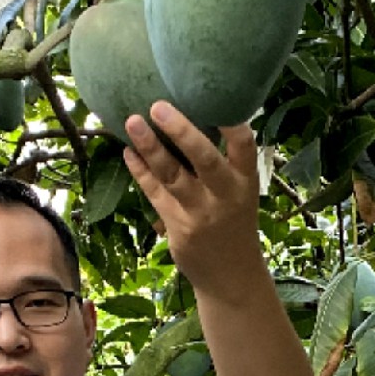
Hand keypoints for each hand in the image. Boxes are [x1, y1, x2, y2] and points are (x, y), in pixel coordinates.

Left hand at [122, 106, 264, 293]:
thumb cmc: (234, 224)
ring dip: (150, 148)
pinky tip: (128, 152)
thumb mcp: (241, 194)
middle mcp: (225, 195)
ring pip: (172, 176)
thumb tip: (193, 117)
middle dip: (181, 132)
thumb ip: (224, 164)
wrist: (231, 277)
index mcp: (246, 182)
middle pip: (205, 159)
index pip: (245, 146)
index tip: (217, 98)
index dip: (232, 123)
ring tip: (132, 122)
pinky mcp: (178, 227)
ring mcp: (200, 213)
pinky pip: (155, 193)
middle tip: (158, 106)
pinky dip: (140, 171)